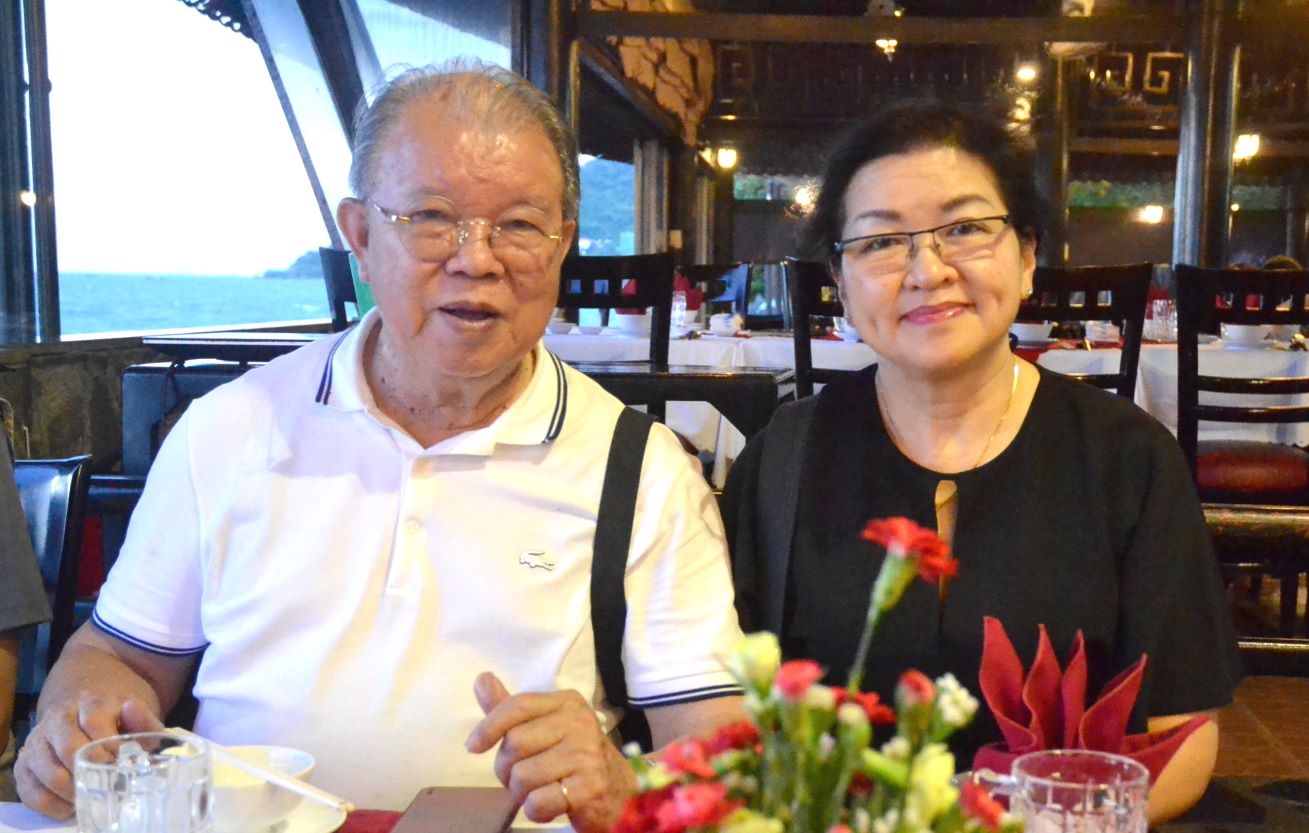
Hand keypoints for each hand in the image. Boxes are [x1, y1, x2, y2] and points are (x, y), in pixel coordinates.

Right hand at [15, 696, 162, 818]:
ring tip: (92, 795)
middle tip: (110, 784)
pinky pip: (31, 790)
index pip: (95, 722)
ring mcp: (38, 741)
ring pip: (49, 772)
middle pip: (69, 749)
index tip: (124, 764)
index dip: (111, 747)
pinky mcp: (24, 764)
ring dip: (72, 790)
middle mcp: (58, 718)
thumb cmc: (115, 722)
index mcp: (89, 702)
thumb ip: (143, 719)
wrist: (82, 713)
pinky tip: (71, 803)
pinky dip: (53, 804)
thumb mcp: (134, 718)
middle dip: (92, 771)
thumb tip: (132, 710)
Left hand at [465, 672, 635, 832]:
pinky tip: (551, 805)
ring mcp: (587, 755)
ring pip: (522, 776)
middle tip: (522, 777)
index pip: (518, 706)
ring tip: (539, 791)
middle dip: (506, 769)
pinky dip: (536, 810)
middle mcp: (580, 723)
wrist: (621, 792)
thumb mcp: (546, 727)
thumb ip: (512, 709)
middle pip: (514, 744)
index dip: (489, 726)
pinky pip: (538, 802)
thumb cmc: (575, 758)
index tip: (473, 746)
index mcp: (568, 703)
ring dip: (521, 793)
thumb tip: (481, 679)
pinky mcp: (589, 788)